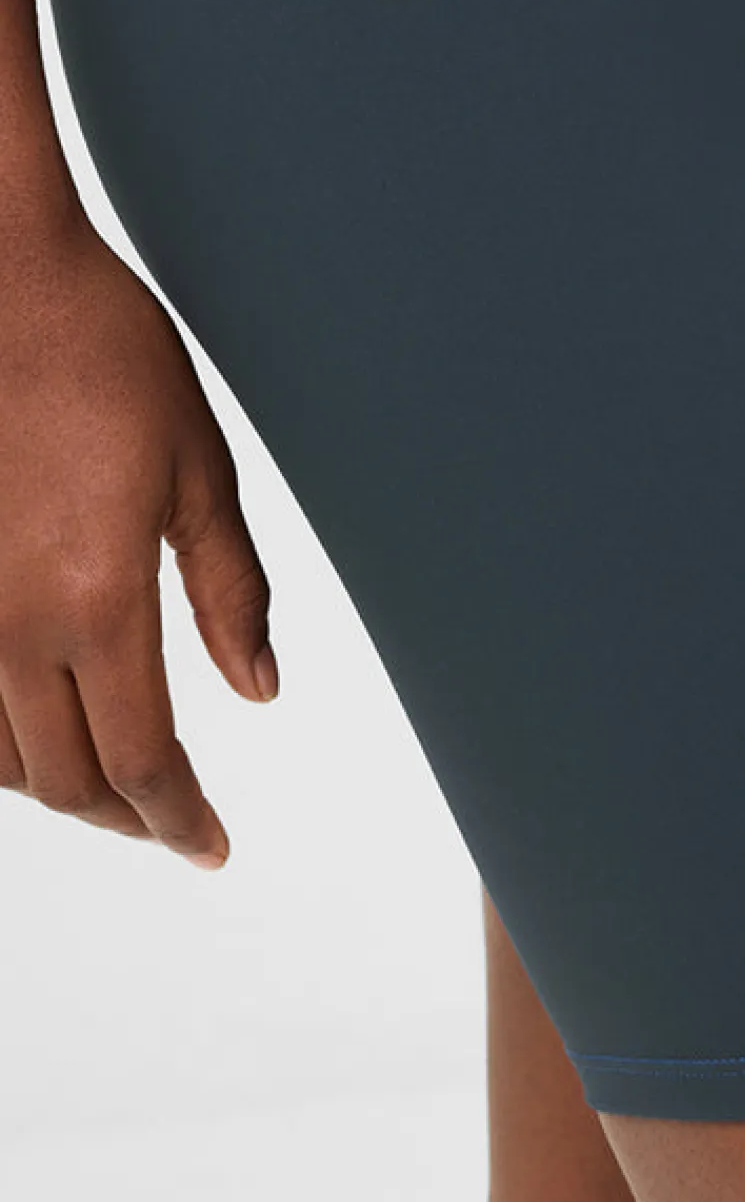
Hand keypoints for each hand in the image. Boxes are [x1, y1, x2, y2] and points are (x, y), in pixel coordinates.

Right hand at [0, 211, 275, 863]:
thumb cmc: (103, 354)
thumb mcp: (200, 471)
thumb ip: (232, 594)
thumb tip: (262, 689)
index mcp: (97, 599)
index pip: (143, 765)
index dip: (181, 822)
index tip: (211, 847)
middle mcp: (8, 623)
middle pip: (69, 781)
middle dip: (130, 818)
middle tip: (175, 824)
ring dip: (62, 789)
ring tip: (118, 789)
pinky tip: (35, 733)